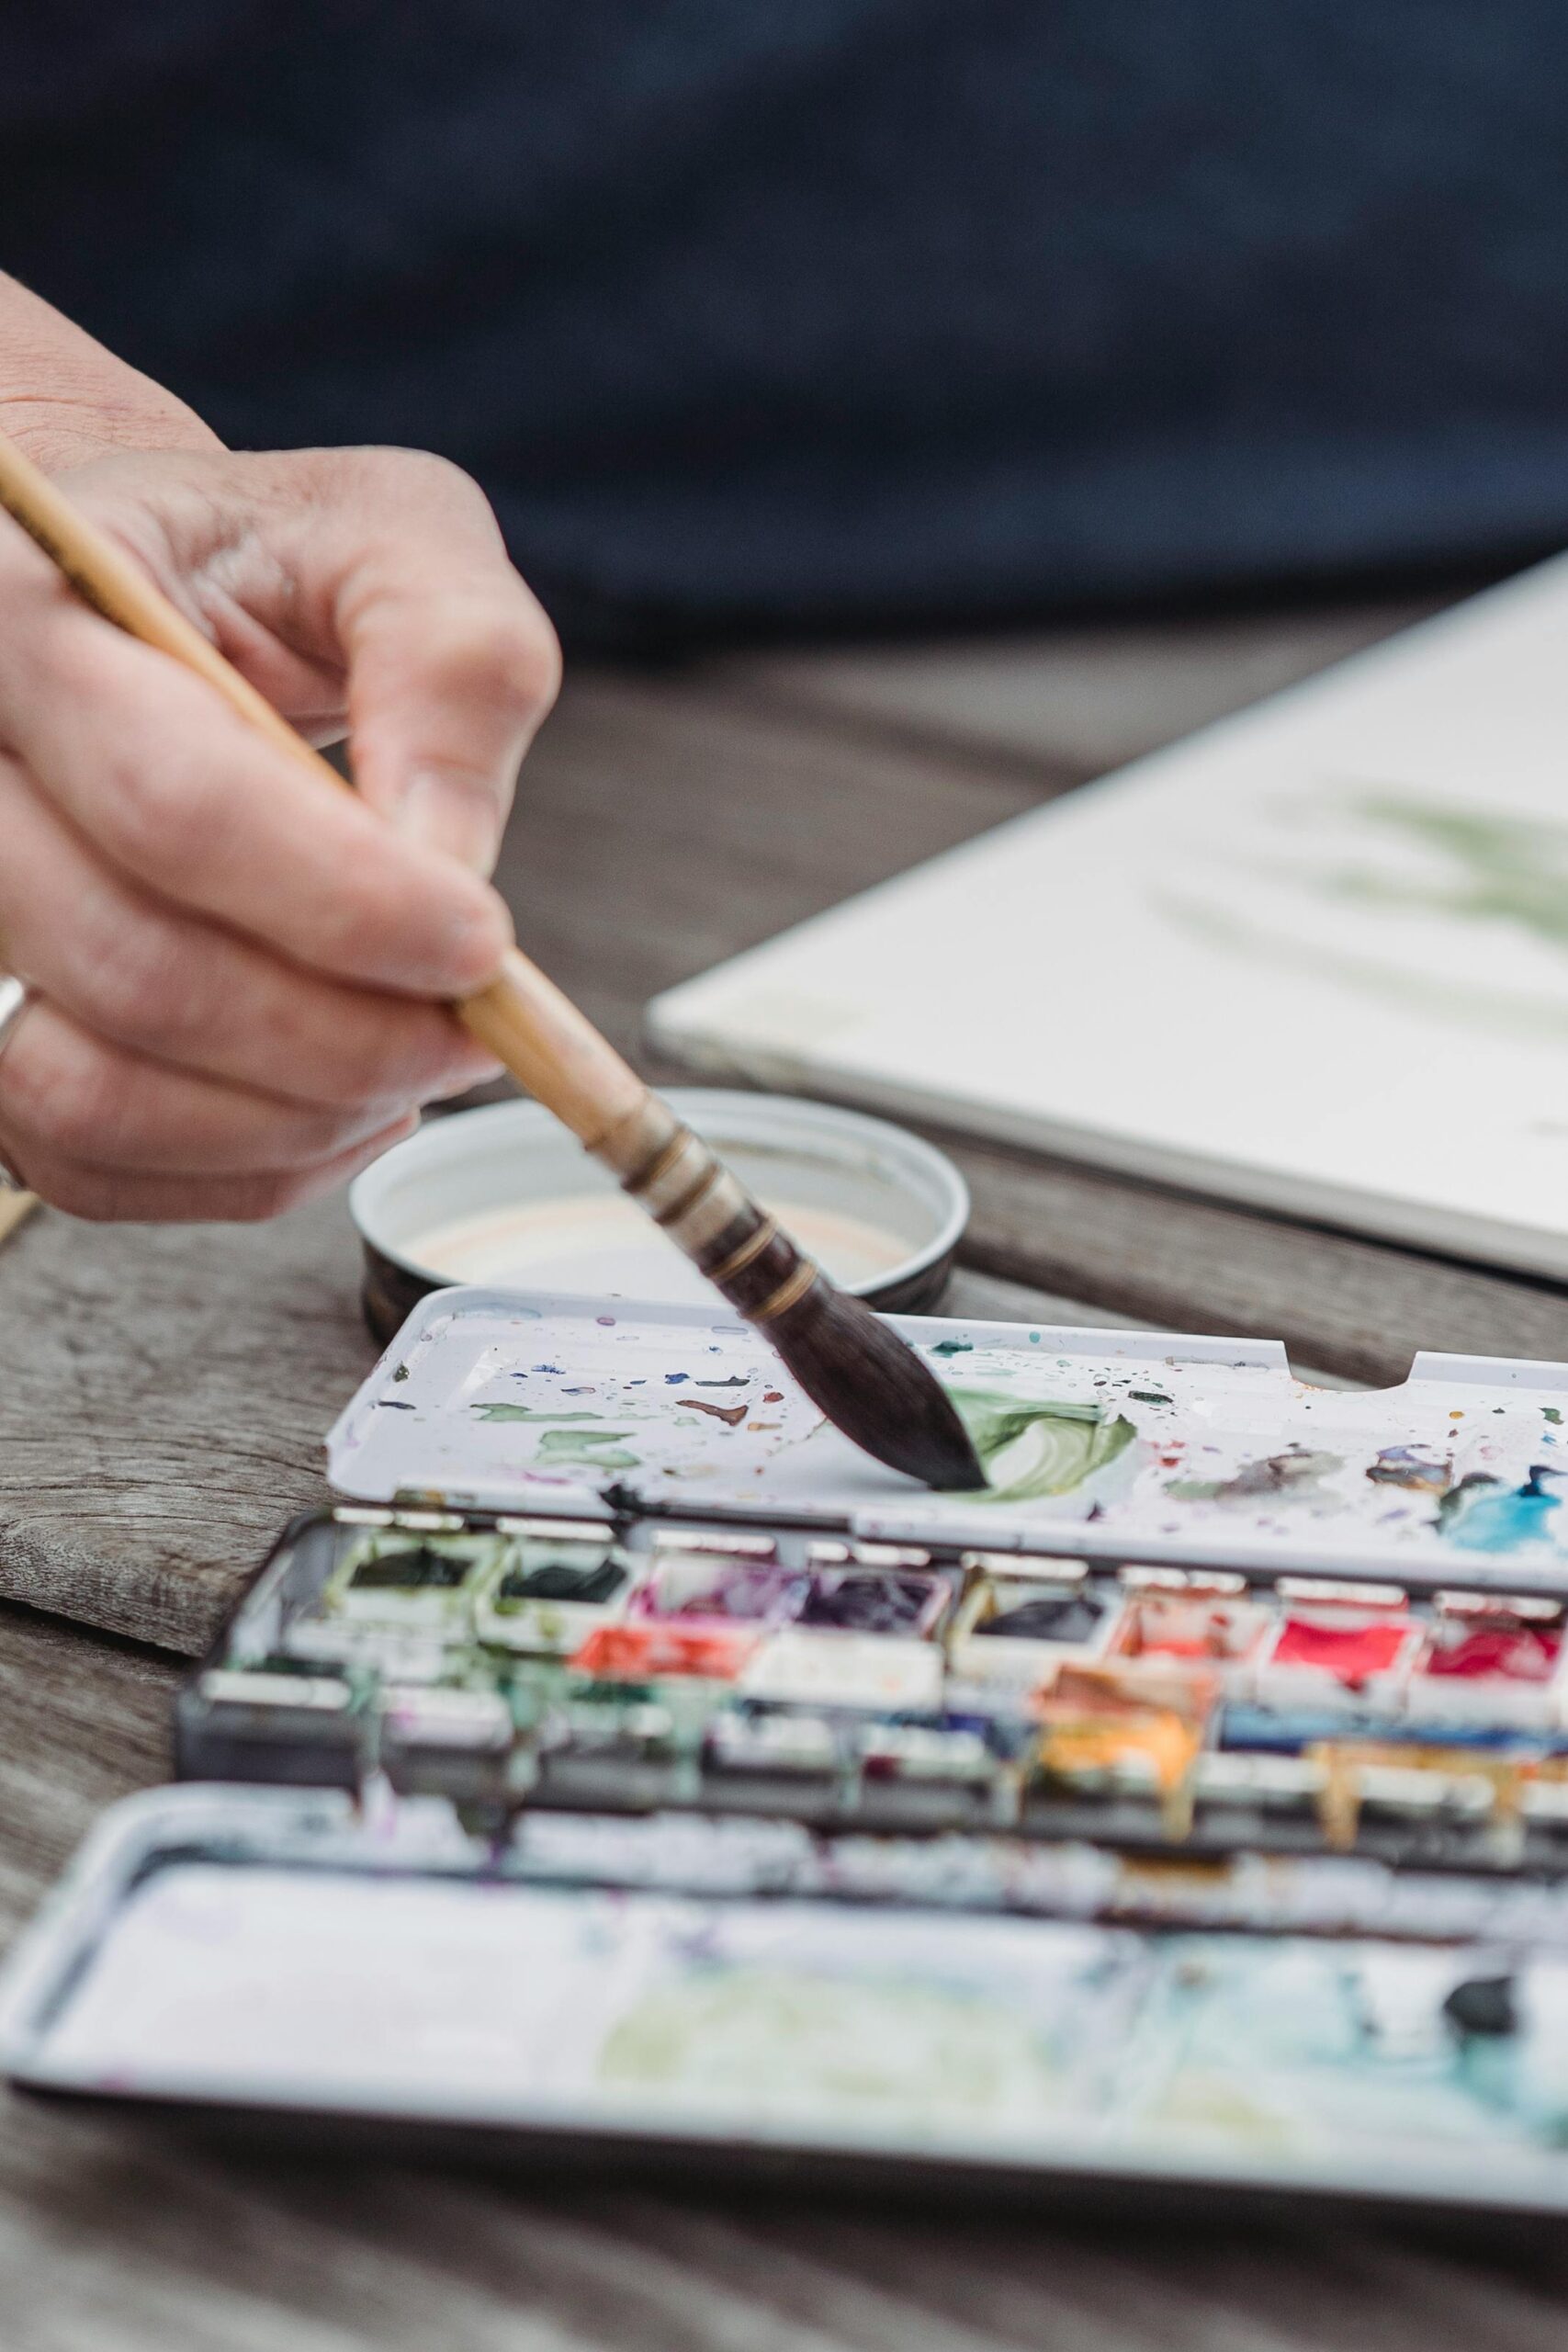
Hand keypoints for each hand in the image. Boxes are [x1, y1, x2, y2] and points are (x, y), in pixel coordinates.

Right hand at [0, 444, 558, 1218]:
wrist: (138, 592)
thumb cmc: (258, 561)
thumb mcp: (391, 536)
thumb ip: (452, 662)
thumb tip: (446, 863)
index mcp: (22, 608)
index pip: (175, 803)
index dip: (345, 903)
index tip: (480, 943)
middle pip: (134, 968)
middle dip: (342, 1033)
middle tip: (473, 1024)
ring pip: (89, 1094)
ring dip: (290, 1118)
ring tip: (413, 1062)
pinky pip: (83, 1162)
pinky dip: (238, 1168)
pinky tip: (338, 1102)